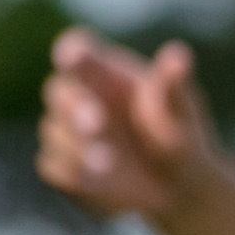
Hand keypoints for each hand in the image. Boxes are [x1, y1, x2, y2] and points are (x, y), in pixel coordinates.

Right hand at [37, 29, 223, 228]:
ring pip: (54, 132)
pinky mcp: (63, 165)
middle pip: (58, 92)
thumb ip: (173, 85)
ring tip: (109, 165)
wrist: (177, 185)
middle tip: (96, 125)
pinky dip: (72, 175)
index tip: (72, 56)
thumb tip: (179, 55)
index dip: (73, 52)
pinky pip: (53, 167)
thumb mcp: (181, 111)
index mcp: (106, 73)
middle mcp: (80, 97)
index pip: (79, 49)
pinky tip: (99, 183)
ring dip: (77, 148)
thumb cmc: (179, 134)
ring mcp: (67, 132)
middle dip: (74, 108)